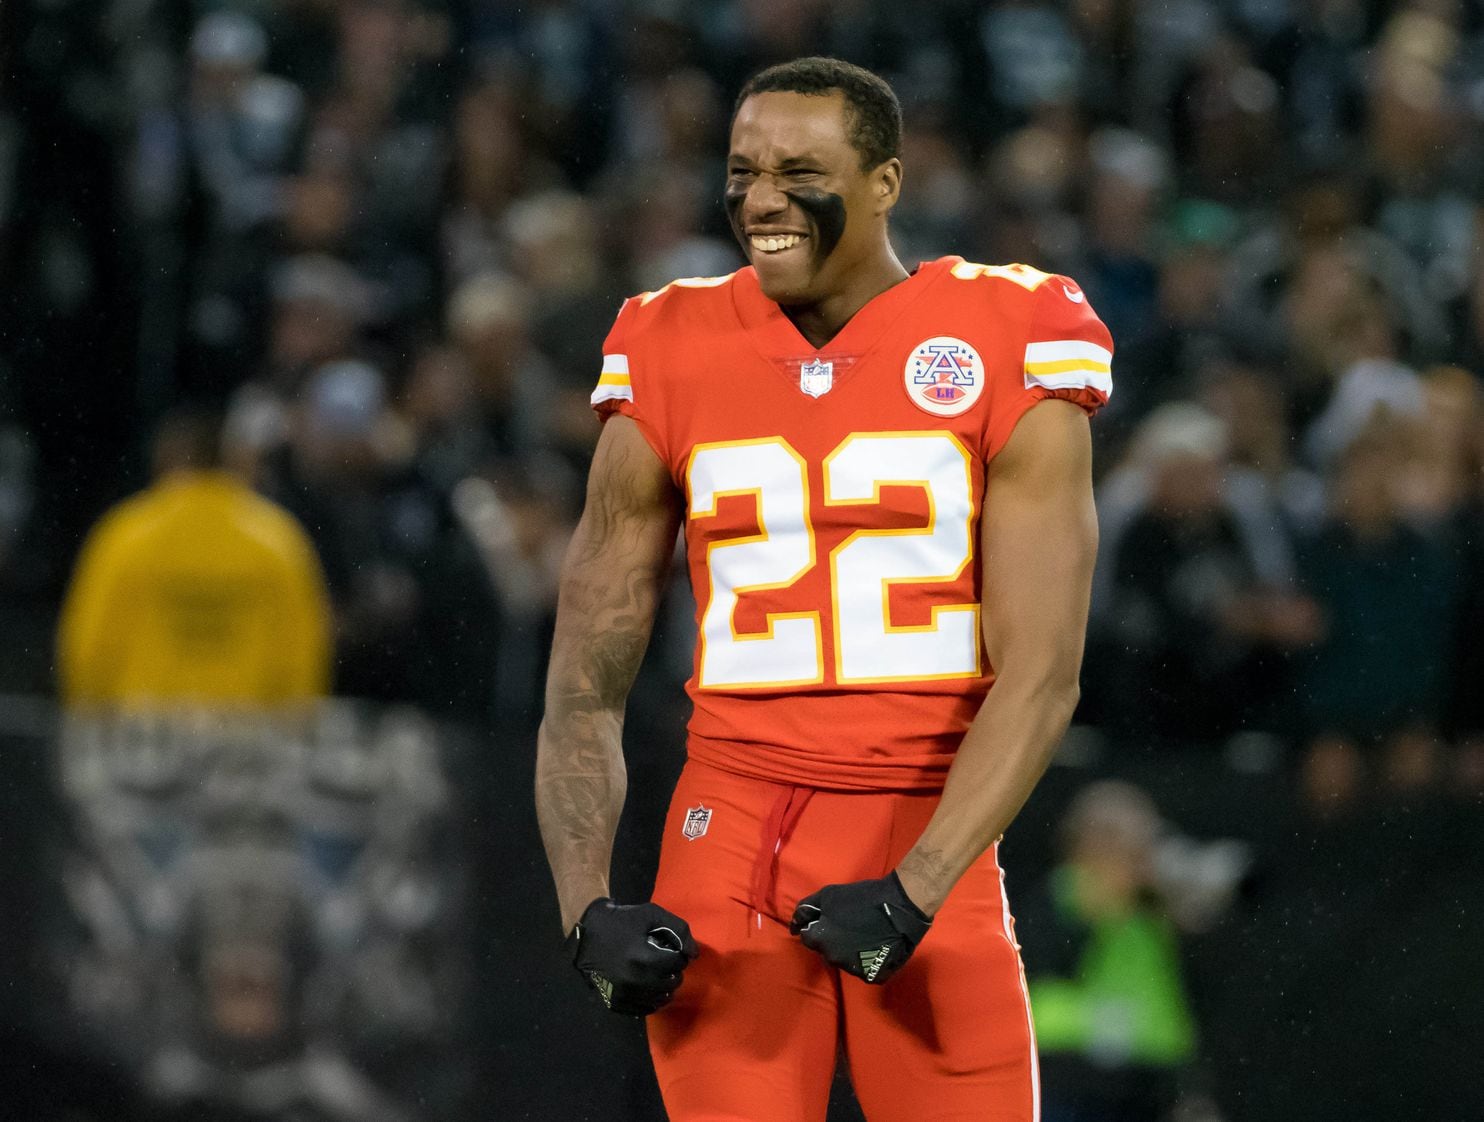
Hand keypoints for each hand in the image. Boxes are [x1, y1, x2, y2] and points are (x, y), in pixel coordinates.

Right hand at [566, 898, 698, 1014]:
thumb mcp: (651, 914)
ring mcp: (625, 995)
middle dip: (673, 970)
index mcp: (644, 959)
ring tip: (655, 972)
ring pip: (661, 999)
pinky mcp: (617, 1004)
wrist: (586, 934)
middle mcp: (635, 982)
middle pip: (672, 983)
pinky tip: (647, 985)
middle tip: (663, 960)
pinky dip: (651, 998)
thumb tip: (694, 954)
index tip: (668, 948)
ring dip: (664, 985)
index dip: (677, 953)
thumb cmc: (621, 922)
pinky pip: (645, 1009)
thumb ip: (678, 930)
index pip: (678, 963)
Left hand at [789, 872, 931, 983]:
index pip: (807, 938)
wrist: (900, 906)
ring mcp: (854, 969)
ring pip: (843, 960)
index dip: (817, 926)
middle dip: (831, 939)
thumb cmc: (862, 898)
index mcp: (821, 940)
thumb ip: (807, 909)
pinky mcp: (873, 975)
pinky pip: (863, 969)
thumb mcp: (828, 895)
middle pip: (825, 950)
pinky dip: (865, 960)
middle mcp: (834, 959)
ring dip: (847, 950)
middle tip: (847, 924)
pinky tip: (874, 946)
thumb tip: (794, 924)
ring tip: (862, 933)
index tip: (830, 919)